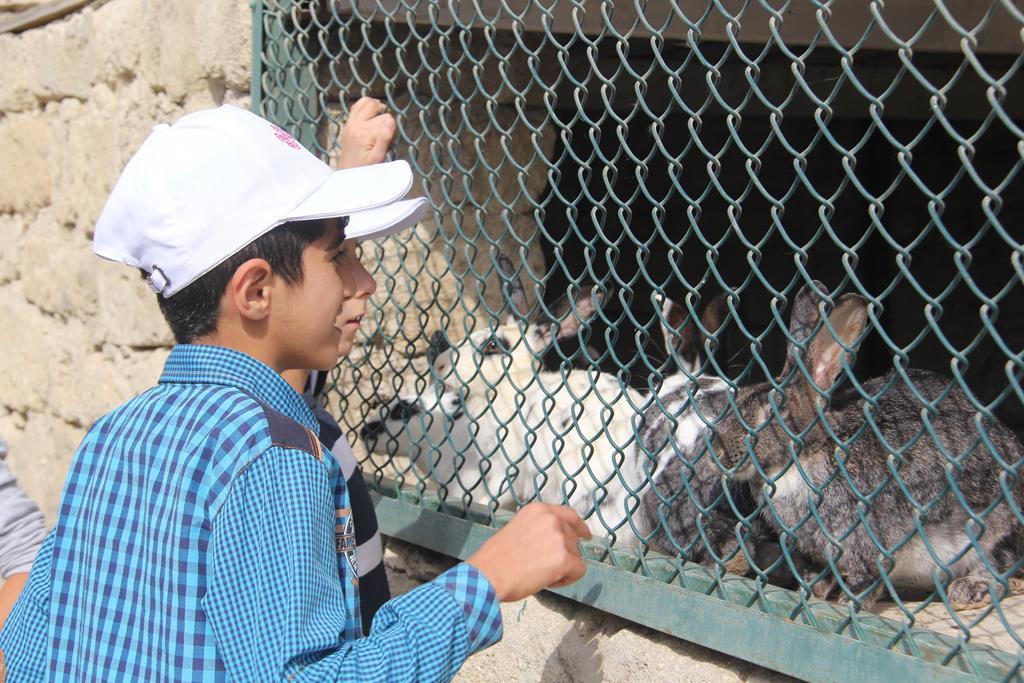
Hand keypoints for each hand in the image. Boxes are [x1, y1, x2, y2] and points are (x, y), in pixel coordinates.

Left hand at [336, 96, 396, 168]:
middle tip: (386, 126)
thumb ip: (384, 138)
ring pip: (365, 101)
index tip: (389, 139)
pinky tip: (371, 116)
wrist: (348, 174)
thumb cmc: (365, 169)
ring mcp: (350, 122)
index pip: (386, 118)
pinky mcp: (348, 123)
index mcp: (364, 133)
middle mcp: (355, 124)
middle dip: (383, 112)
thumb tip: (391, 119)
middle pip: (373, 105)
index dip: (392, 127)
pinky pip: (357, 106)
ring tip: (380, 118)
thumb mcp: (378, 157)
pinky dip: (365, 107)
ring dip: (374, 106)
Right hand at [467, 503, 589, 601]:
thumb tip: (555, 542)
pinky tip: (548, 581)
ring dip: (562, 568)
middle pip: (573, 539)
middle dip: (563, 554)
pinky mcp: (564, 559)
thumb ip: (538, 529)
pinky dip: (567, 580)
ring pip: (576, 557)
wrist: (488, 574)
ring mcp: (559, 538)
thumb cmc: (496, 558)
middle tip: (541, 566)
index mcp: (538, 510)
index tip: (585, 536)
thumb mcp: (517, 529)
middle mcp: (552, 520)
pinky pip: (578, 571)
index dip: (579, 527)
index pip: (569, 515)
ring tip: (539, 573)